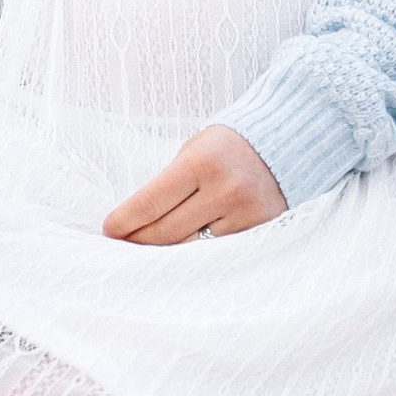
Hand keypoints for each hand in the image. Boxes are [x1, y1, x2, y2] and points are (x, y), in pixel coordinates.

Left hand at [102, 123, 287, 246]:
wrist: (287, 143)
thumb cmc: (228, 146)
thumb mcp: (193, 151)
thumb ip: (169, 184)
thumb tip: (138, 221)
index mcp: (201, 163)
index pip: (150, 202)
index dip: (125, 221)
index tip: (108, 230)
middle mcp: (226, 190)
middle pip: (167, 232)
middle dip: (139, 240)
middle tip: (122, 243)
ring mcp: (247, 214)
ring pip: (192, 247)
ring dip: (167, 250)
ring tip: (148, 250)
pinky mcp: (262, 230)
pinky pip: (219, 250)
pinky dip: (199, 252)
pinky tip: (183, 252)